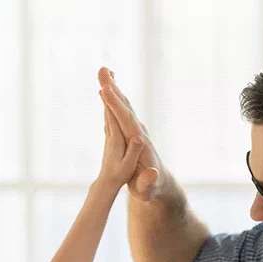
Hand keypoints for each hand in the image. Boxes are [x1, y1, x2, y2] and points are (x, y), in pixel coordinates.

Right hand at [98, 67, 163, 200]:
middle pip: (125, 107)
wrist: (159, 185)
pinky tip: (107, 89)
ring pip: (124, 106)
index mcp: (141, 144)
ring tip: (104, 72)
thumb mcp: (148, 190)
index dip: (116, 106)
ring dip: (114, 89)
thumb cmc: (151, 190)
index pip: (127, 121)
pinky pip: (121, 112)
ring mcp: (136, 131)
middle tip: (103, 70)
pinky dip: (114, 99)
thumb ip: (148, 183)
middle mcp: (139, 133)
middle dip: (114, 89)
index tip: (105, 91)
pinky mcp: (132, 131)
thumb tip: (151, 173)